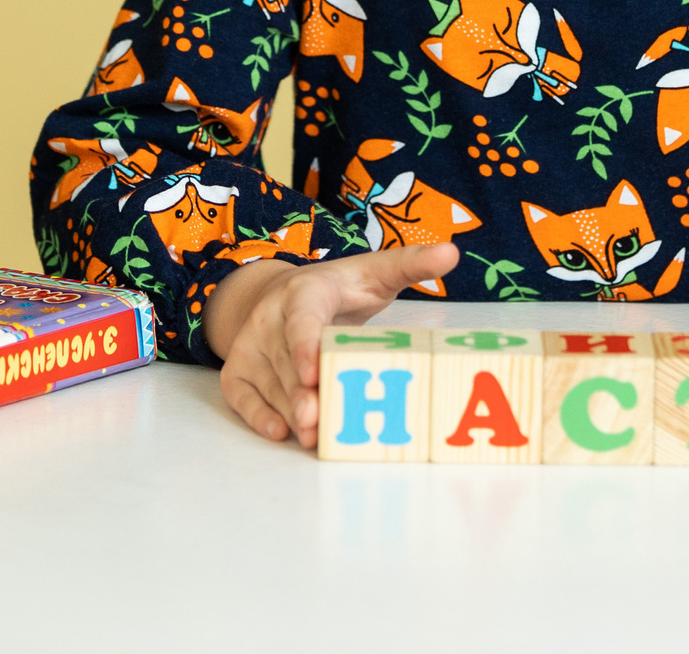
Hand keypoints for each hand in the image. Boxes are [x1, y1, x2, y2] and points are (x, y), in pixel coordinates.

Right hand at [205, 245, 459, 445]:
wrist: (280, 294)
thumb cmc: (338, 290)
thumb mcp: (374, 272)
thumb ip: (411, 265)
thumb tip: (451, 253)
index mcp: (306, 291)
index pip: (303, 318)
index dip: (305, 345)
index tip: (312, 372)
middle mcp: (271, 317)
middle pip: (286, 361)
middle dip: (301, 393)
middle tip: (318, 420)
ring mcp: (251, 344)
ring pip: (268, 383)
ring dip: (287, 411)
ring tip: (312, 435)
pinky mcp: (238, 368)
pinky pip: (242, 395)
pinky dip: (257, 415)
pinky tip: (280, 432)